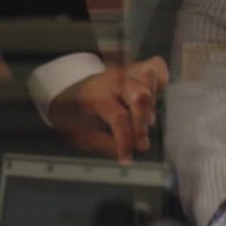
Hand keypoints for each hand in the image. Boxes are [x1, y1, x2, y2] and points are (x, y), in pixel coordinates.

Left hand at [47, 56, 168, 163]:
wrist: (65, 96)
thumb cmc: (74, 119)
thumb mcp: (82, 137)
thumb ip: (108, 145)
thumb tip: (132, 151)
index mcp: (94, 97)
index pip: (118, 118)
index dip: (126, 141)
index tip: (128, 159)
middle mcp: (112, 80)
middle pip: (140, 95)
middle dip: (143, 122)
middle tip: (141, 143)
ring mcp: (125, 71)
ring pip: (149, 76)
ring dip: (153, 100)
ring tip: (147, 120)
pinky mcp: (135, 68)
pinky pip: (156, 66)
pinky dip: (160, 81)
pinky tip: (155, 97)